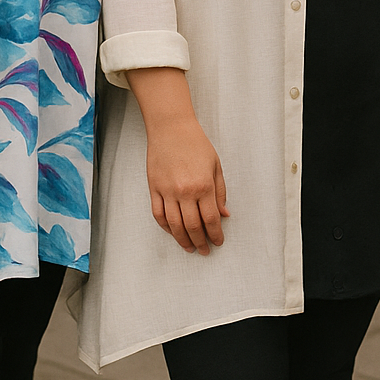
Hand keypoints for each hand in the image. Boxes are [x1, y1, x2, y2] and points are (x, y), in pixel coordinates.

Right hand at [144, 115, 228, 254]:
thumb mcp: (216, 166)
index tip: (218, 241)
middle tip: (205, 250)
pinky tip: (173, 232)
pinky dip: (166, 227)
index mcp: (204, 186)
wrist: (171, 129)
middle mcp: (185, 192)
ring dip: (183, 240)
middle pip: (193, 226)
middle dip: (201, 242)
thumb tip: (224, 215)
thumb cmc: (196, 144)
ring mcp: (167, 191)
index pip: (211, 219)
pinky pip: (158, 215)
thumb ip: (220, 192)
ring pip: (174, 225)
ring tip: (190, 248)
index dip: (215, 234)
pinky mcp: (154, 189)